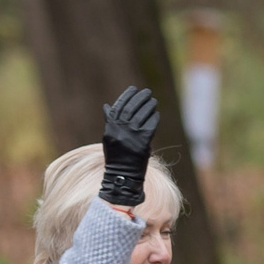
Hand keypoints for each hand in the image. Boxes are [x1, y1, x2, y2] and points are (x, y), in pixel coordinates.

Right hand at [99, 85, 157, 207]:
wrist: (122, 174)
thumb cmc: (116, 155)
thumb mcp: (109, 138)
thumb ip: (110, 121)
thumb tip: (107, 106)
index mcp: (109, 129)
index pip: (118, 108)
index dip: (126, 97)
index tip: (133, 89)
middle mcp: (119, 132)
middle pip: (131, 109)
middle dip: (139, 98)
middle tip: (146, 92)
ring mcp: (131, 137)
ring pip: (142, 115)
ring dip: (148, 106)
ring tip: (153, 101)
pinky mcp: (143, 142)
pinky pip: (150, 125)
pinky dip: (154, 118)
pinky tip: (156, 114)